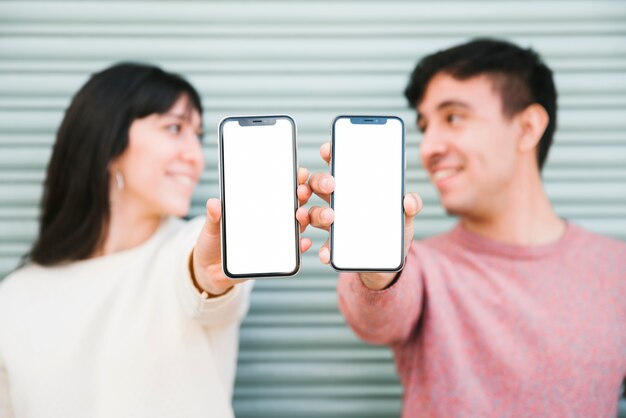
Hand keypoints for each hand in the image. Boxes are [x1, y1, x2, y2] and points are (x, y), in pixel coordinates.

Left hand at [191, 167, 313, 295]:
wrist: (210, 271)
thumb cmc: (213, 242)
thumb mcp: (211, 227)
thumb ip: (214, 216)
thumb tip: (214, 203)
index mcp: (256, 208)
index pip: (277, 190)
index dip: (290, 180)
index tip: (298, 172)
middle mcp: (270, 221)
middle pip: (291, 205)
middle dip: (301, 195)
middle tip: (302, 190)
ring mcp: (274, 238)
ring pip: (296, 226)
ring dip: (303, 219)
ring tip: (301, 214)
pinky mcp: (275, 257)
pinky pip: (292, 252)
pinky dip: (300, 247)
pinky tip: (303, 242)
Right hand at [305, 142, 422, 289]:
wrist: (388, 262)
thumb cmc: (393, 231)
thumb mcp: (405, 216)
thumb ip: (411, 205)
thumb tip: (408, 199)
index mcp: (354, 188)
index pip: (338, 165)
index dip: (331, 154)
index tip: (328, 149)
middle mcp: (338, 203)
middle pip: (318, 185)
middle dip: (319, 181)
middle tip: (331, 184)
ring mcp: (333, 224)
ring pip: (314, 212)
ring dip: (316, 212)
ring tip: (330, 217)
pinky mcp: (334, 247)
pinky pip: (324, 247)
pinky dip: (325, 249)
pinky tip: (329, 252)